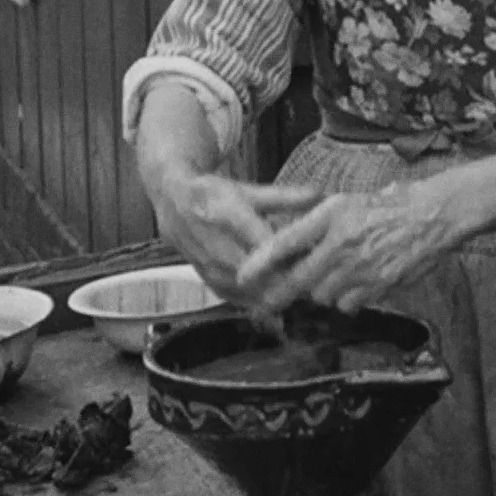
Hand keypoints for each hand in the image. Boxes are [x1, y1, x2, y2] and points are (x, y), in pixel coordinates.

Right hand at [149, 172, 324, 304]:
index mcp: (230, 215)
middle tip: (316, 286)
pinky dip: (257, 303)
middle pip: (259, 274)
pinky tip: (277, 305)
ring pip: (249, 291)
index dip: (291, 257)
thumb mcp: (249, 190)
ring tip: (302, 296)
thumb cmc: (216, 195)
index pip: (265, 243)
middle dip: (288, 283)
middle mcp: (218, 245)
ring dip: (275, 296)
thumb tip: (322, 195)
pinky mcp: (207, 280)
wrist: (173, 205)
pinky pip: (236, 299)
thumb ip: (285, 197)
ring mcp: (210, 266)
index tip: (316, 264)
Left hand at [234, 183, 459, 314]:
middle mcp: (341, 242)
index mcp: (330, 216)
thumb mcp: (343, 204)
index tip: (242, 277)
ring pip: (323, 296)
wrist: (429, 216)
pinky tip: (353, 285)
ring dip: (320, 293)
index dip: (260, 262)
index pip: (286, 242)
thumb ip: (312, 223)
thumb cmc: (384, 208)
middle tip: (269, 302)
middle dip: (281, 294)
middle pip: (299, 280)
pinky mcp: (377, 286)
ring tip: (328, 280)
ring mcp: (360, 267)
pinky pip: (348, 304)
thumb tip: (282, 244)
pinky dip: (345, 300)